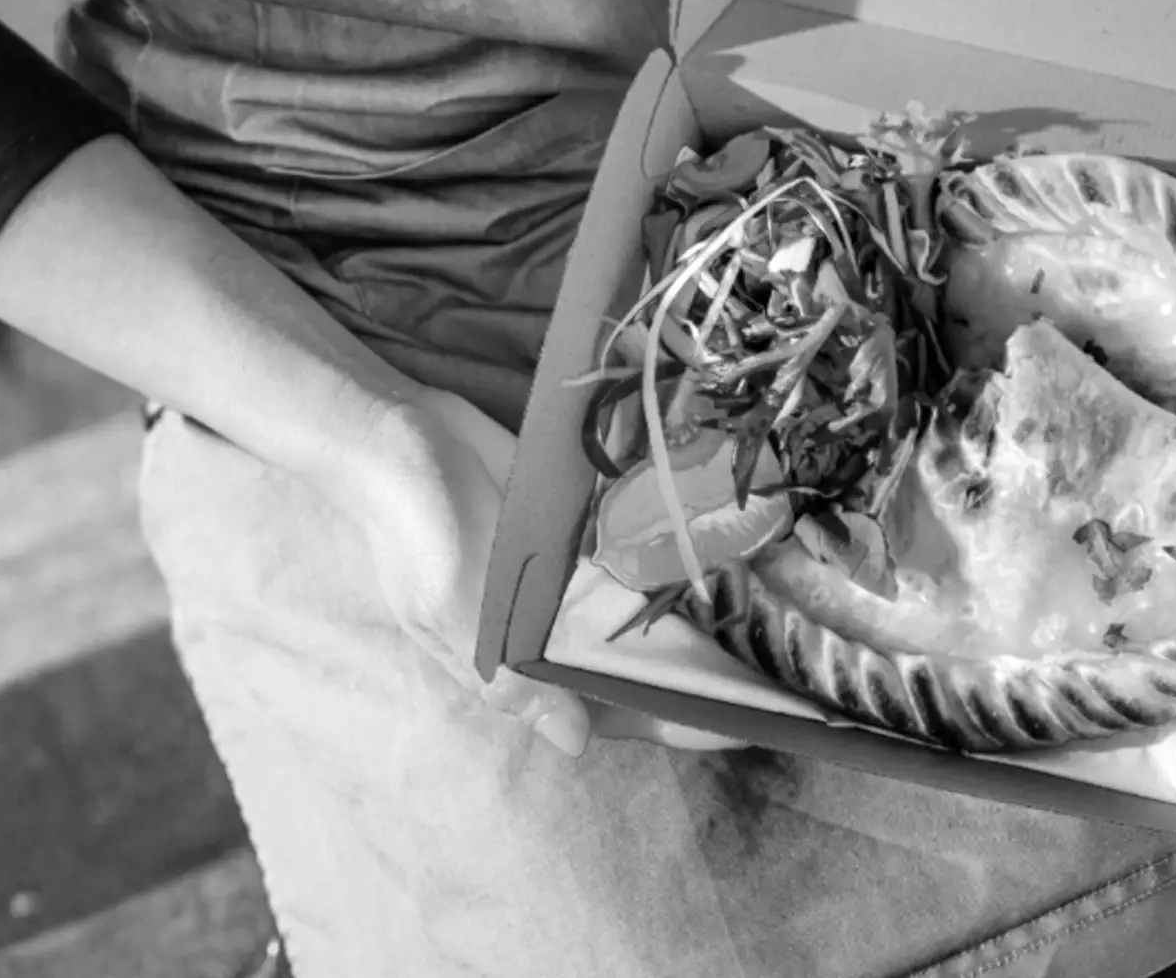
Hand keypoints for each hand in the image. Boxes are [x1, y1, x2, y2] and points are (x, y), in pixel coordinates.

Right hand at [338, 383, 745, 757]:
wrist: (394, 433)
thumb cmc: (414, 530)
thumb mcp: (451, 610)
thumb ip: (508, 677)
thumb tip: (573, 742)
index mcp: (523, 660)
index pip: (612, 706)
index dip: (674, 720)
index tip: (742, 723)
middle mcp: (555, 624)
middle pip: (642, 662)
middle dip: (702, 669)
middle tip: (780, 669)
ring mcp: (571, 572)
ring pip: (648, 608)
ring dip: (698, 612)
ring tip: (775, 613)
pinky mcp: (582, 521)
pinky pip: (640, 545)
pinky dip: (677, 552)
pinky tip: (734, 547)